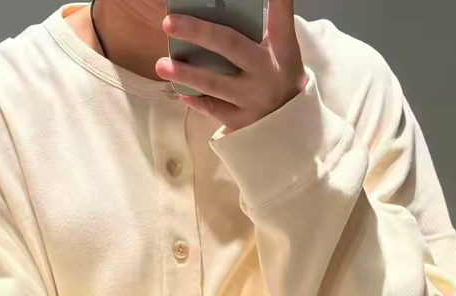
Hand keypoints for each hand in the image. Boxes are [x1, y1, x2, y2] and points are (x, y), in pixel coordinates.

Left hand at [156, 0, 307, 131]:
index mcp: (282, 47)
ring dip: (186, 74)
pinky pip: (214, 109)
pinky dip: (196, 101)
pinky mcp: (245, 122)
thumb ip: (258, 30)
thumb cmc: (280, 75)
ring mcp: (256, 99)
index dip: (277, 0)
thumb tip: (216, 11)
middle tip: (169, 23)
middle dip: (197, 32)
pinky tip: (181, 92)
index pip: (280, 15)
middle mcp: (269, 71)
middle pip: (229, 45)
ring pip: (215, 83)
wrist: (294, 123)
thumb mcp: (280, 50)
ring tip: (161, 65)